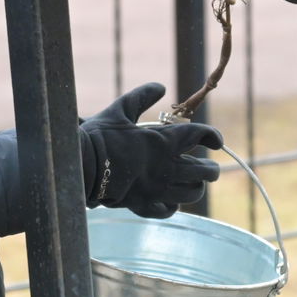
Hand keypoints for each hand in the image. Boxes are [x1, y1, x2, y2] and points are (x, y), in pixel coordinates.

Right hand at [79, 83, 222, 218]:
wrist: (79, 167)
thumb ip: (142, 96)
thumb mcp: (121, 109)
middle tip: (210, 166)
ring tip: (193, 182)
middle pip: (205, 171)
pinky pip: (170, 210)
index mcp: (164, 141)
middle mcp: (167, 167)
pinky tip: (169, 199)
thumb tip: (161, 86)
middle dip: (212, 169)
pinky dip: (174, 205)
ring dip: (197, 187)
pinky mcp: (145, 205)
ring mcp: (158, 189)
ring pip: (193, 193)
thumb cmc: (99, 136)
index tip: (216, 141)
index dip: (213, 136)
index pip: (201, 135)